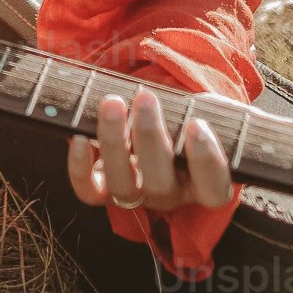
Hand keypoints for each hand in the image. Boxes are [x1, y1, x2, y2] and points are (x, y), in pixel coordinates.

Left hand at [66, 86, 232, 227]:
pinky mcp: (104, 190)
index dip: (206, 161)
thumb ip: (216, 114)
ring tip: (113, 103)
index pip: (213, 189)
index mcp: (203, 184)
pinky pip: (89, 192)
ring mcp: (136, 195)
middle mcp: (169, 195)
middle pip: (160, 184)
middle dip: (150, 137)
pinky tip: (77, 137)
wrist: (162, 123)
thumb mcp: (212, 115)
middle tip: (145, 97)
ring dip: (114, 143)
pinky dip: (79, 169)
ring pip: (123, 187)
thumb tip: (205, 104)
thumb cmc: (192, 118)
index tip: (198, 125)